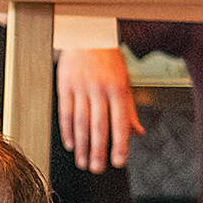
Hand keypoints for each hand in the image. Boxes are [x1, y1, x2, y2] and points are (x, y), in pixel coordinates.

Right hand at [57, 47, 141, 172]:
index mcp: (118, 88)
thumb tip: (137, 133)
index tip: (118, 162)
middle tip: (97, 169)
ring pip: (81, 122)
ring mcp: (80, 87)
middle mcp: (99, 88)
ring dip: (81, 146)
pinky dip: (68, 131)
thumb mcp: (124, 81)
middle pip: (98, 126)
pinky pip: (66, 113)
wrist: (87, 34)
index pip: (119, 122)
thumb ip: (129, 109)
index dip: (119, 144)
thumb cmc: (109, 60)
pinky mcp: (65, 85)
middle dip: (97, 151)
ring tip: (83, 162)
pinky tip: (71, 144)